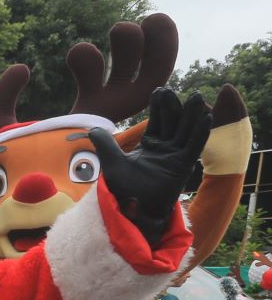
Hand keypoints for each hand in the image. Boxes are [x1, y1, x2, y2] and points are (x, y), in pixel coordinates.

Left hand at [90, 87, 211, 245]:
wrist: (131, 210)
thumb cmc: (123, 189)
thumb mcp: (112, 162)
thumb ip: (105, 145)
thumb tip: (92, 129)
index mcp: (150, 147)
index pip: (157, 122)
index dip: (159, 107)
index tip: (159, 90)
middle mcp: (165, 150)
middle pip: (172, 123)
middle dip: (174, 107)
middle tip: (174, 90)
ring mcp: (175, 157)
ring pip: (186, 131)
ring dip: (191, 115)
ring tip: (196, 98)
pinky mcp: (183, 167)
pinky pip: (194, 147)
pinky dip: (200, 133)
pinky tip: (206, 118)